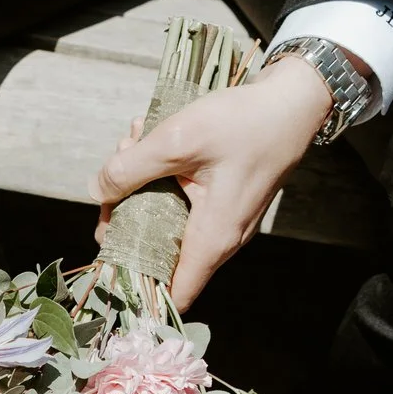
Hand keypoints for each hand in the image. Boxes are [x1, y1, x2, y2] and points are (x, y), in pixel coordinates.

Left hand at [91, 55, 336, 308]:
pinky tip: (151, 137)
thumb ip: (131, 169)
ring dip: (141, 185)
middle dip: (126, 212)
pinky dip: (161, 175)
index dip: (135, 283)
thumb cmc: (244, 122)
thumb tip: (97, 191)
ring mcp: (224, 220)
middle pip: (157, 249)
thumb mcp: (178, 140)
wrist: (294, 100)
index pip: (171, 293)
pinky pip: (181, 200)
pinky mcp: (223, 200)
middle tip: (117, 167)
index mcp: (212, 240)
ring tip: (134, 140)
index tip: (107, 250)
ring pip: (164, 219)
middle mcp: (220, 239)